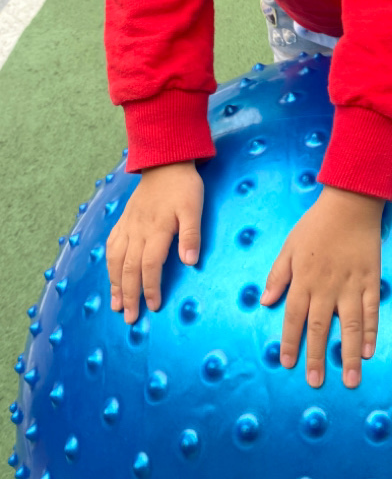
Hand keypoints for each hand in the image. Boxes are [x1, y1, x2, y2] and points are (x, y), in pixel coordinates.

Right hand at [106, 161, 203, 323]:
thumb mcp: (194, 207)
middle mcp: (138, 230)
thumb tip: (190, 262)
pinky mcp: (124, 220)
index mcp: (156, 229)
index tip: (154, 306)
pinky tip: (111, 273)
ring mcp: (128, 225)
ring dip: (115, 283)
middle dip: (129, 295)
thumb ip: (191, 234)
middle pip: (129, 268)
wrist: (165, 162)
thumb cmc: (184, 186)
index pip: (149, 265)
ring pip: (116, 259)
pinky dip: (109, 263)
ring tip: (115, 304)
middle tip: (130, 318)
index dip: (150, 287)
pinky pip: (111, 244)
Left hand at [260, 185, 384, 388]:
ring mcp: (350, 285)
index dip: (290, 341)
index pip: (294, 317)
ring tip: (351, 380)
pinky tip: (369, 351)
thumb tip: (265, 301)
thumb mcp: (289, 246)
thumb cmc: (316, 224)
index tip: (288, 363)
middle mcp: (326, 287)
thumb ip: (277, 274)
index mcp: (303, 279)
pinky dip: (371, 331)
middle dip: (316, 357)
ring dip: (349, 354)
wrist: (349, 204)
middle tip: (316, 382)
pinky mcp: (370, 280)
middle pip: (320, 327)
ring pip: (350, 326)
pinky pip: (371, 310)